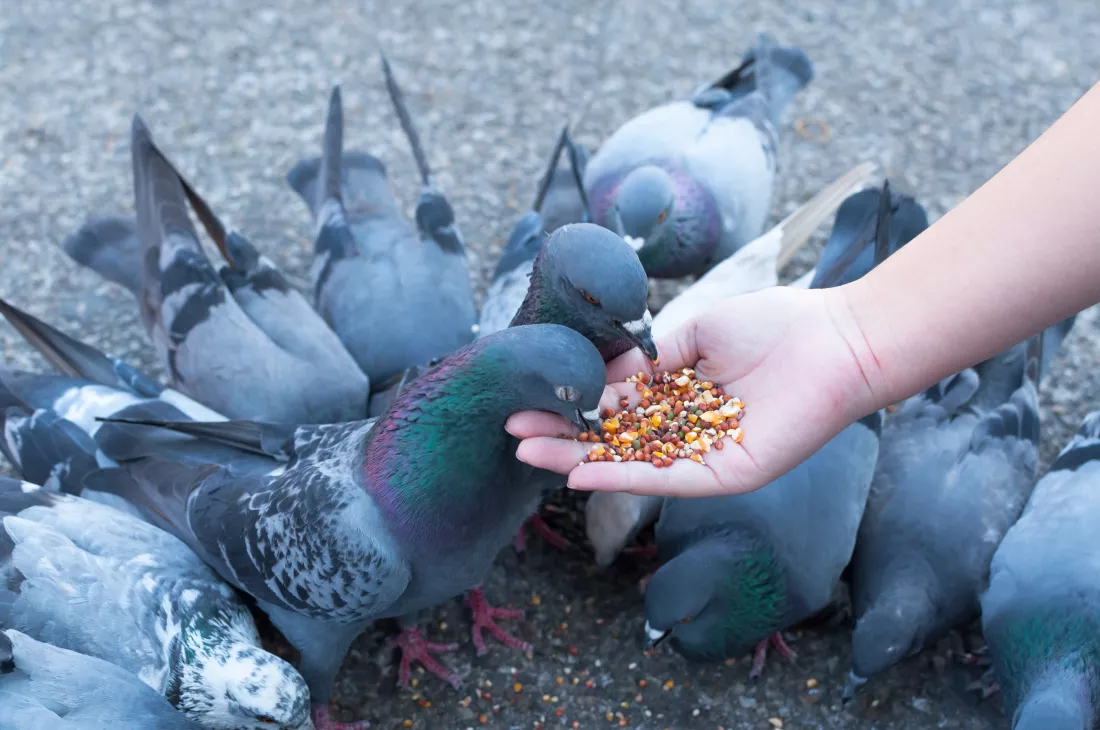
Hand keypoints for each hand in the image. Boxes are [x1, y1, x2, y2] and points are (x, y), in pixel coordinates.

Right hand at [506, 285, 882, 496]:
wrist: (836, 341)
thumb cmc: (775, 325)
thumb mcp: (696, 332)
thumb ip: (647, 358)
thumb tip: (600, 372)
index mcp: (682, 393)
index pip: (615, 406)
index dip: (573, 405)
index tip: (530, 401)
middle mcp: (687, 428)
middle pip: (614, 439)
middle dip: (563, 436)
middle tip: (513, 433)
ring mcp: (704, 454)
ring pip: (631, 462)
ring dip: (579, 460)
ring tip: (529, 453)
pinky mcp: (725, 474)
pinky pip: (666, 479)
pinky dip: (622, 477)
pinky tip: (581, 473)